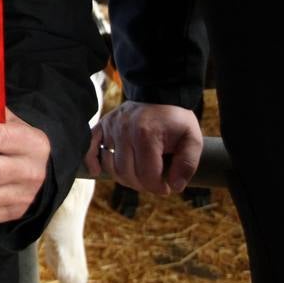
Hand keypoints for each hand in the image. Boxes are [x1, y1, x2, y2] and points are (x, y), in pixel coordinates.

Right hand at [85, 101, 201, 193]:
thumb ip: (188, 164)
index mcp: (147, 134)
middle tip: (154, 183)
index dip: (158, 188)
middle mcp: (124, 130)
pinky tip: (97, 172)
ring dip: (124, 178)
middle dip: (142, 185)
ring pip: (110, 165)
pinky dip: (92, 161)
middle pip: (126, 173)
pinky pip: (90, 146)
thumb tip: (175, 186)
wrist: (160, 94)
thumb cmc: (177, 121)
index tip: (167, 188)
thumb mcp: (193, 140)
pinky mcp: (103, 124)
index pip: (147, 175)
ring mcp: (111, 126)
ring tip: (139, 177)